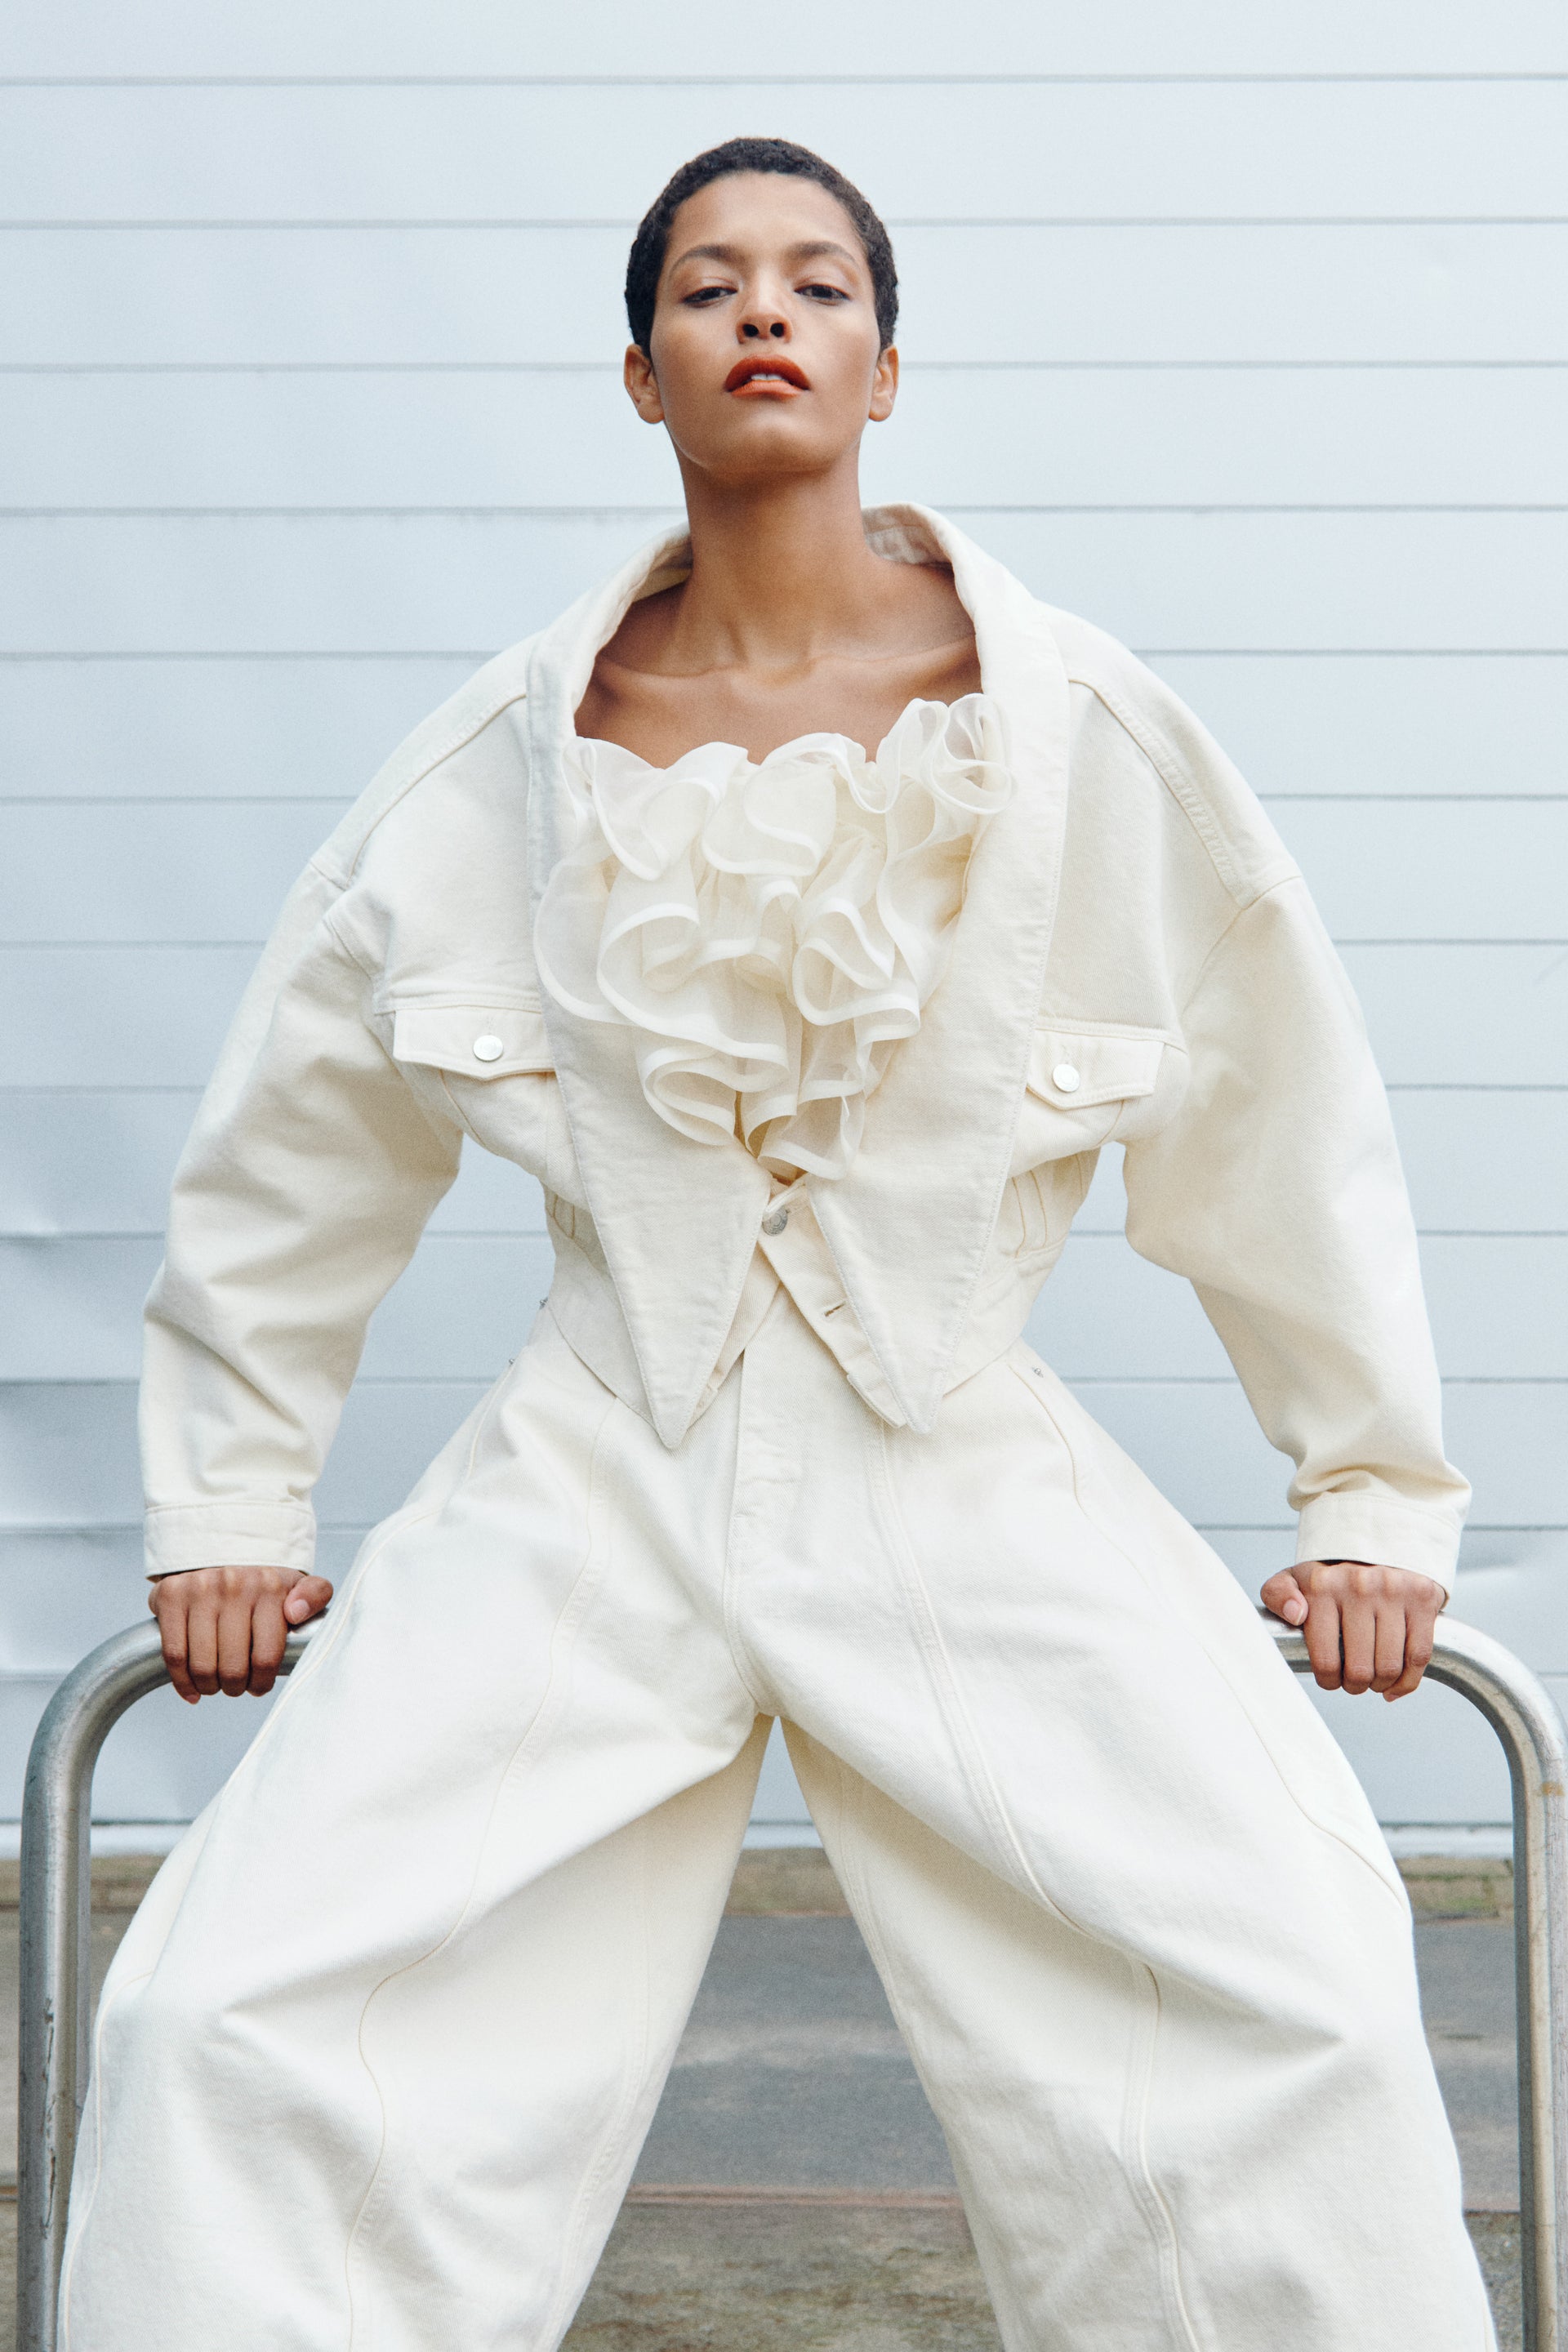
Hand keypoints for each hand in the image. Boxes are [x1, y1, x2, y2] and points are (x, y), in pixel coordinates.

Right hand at [148, 1564, 333, 1703]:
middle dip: (235, 1687)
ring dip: (210, 1687)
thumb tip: (295, 1612)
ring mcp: (200, 1589)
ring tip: (216, 1685)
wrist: (222, 1552)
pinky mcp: (171, 1595)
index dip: (261, 1683)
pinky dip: (182, 1681)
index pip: (266, 1657)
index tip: (257, 1686)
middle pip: (232, 1667)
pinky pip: (174, 1654)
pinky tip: (193, 1690)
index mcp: (269, 1587)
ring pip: (202, 1665)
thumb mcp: (297, 1583)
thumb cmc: (262, 1582)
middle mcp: (234, 1584)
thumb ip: (315, 1595)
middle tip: (236, 1686)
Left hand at [1260, 1559, 1444, 1700]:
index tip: (1330, 1679)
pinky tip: (1396, 1684)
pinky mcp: (1422, 1597)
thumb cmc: (1332, 1573)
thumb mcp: (1295, 1579)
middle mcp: (1358, 1585)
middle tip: (1353, 1681)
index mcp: (1322, 1585)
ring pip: (1390, 1666)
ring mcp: (1393, 1590)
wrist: (1376, 1543)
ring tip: (1373, 1680)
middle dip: (1354, 1685)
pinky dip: (1408, 1681)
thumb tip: (1295, 1614)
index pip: (1325, 1659)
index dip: (1328, 1680)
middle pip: (1360, 1669)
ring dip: (1381, 1685)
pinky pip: (1419, 1656)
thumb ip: (1278, 1595)